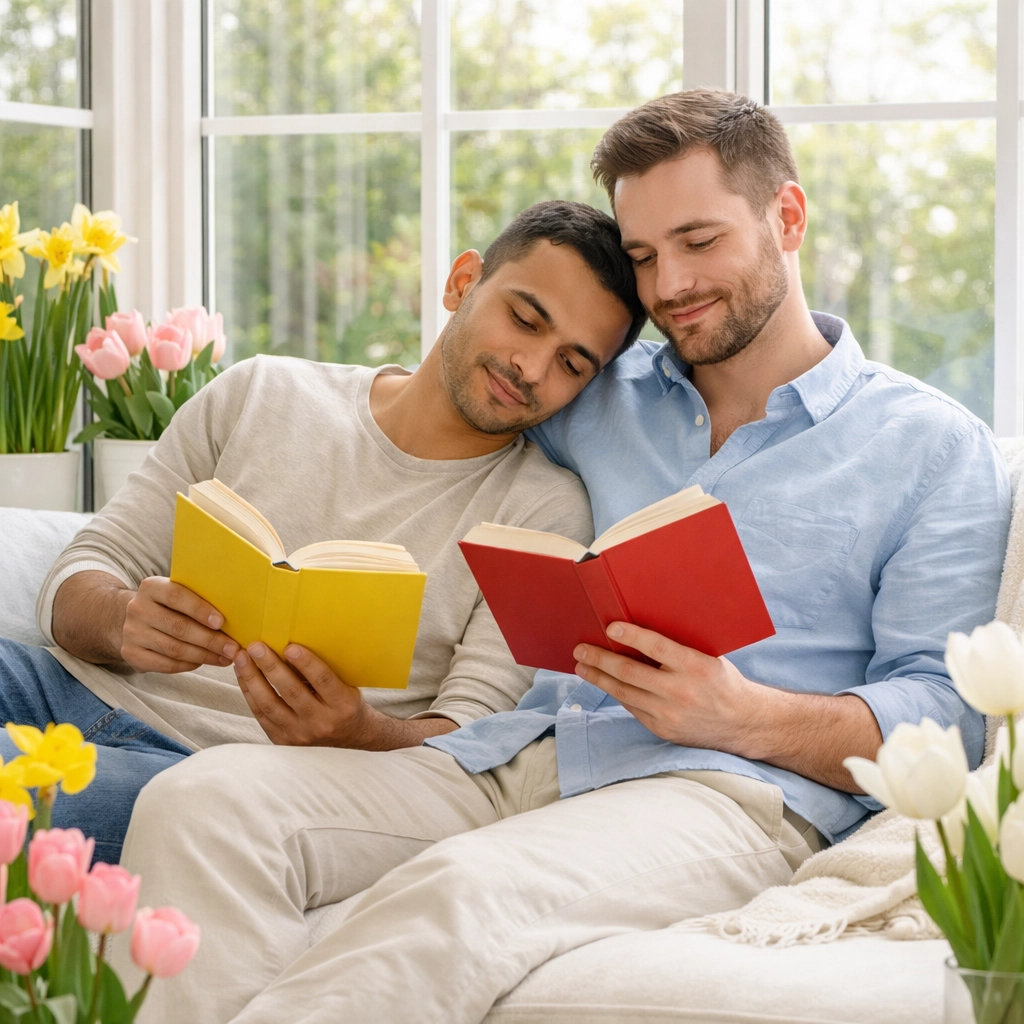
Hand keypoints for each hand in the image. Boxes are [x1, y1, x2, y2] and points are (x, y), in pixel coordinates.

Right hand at [120, 577, 237, 673]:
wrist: (135, 619)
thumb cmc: (169, 605)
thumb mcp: (178, 593)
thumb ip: (198, 596)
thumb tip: (236, 611)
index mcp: (151, 587)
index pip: (176, 596)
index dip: (200, 610)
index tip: (221, 622)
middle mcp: (137, 608)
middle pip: (178, 627)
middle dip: (209, 640)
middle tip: (232, 648)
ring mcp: (131, 632)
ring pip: (174, 649)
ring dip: (204, 656)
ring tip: (225, 658)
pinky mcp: (131, 654)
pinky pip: (165, 664)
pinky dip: (189, 665)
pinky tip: (205, 662)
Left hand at [233, 642, 370, 746]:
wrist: (347, 739)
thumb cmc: (345, 705)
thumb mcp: (347, 688)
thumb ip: (326, 672)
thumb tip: (295, 645)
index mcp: (343, 705)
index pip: (323, 681)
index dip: (307, 663)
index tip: (290, 647)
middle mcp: (321, 722)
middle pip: (292, 692)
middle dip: (271, 667)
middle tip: (256, 647)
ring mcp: (300, 734)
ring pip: (271, 704)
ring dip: (253, 679)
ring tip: (242, 659)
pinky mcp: (283, 741)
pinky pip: (261, 715)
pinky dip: (250, 693)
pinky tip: (243, 676)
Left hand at [572, 621, 764, 754]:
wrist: (743, 723)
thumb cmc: (723, 681)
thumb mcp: (709, 657)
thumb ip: (679, 646)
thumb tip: (641, 629)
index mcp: (696, 666)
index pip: (656, 646)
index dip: (630, 636)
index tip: (609, 627)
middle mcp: (681, 691)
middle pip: (630, 671)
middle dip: (600, 659)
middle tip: (580, 649)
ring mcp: (670, 714)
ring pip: (624, 692)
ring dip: (598, 678)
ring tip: (582, 666)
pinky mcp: (662, 729)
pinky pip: (632, 707)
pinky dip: (616, 693)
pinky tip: (605, 683)